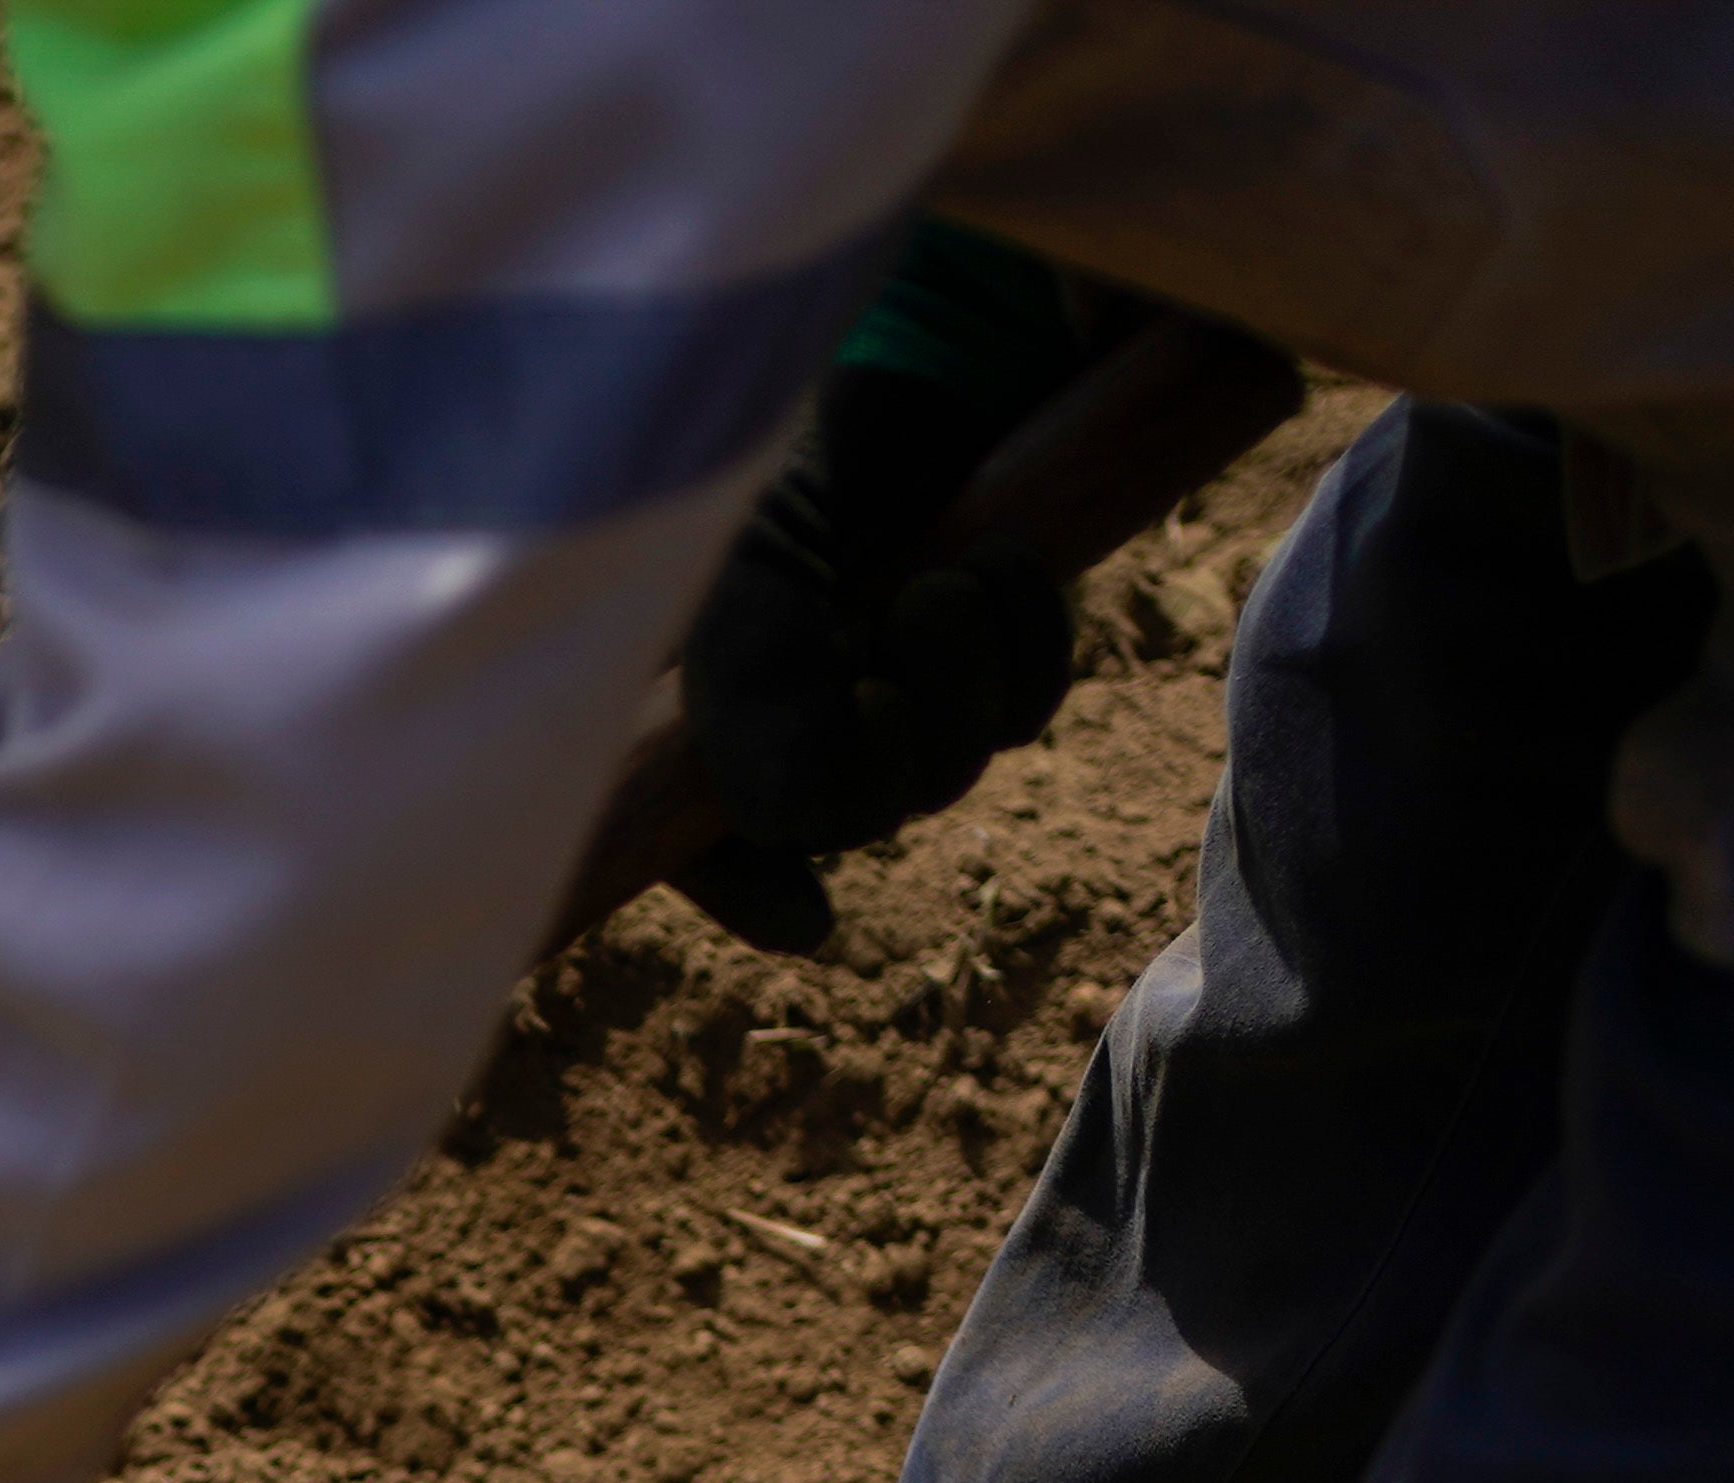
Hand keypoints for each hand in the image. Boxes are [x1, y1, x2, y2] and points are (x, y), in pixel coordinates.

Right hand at [676, 229, 1103, 942]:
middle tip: (895, 643)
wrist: (930, 308)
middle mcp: (796, 668)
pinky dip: (1026, 649)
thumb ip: (753, 724)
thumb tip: (809, 923)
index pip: (709, 822)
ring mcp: (891, 644)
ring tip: (948, 583)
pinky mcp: (984, 615)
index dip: (748, 881)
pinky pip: (1025, 699)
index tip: (806, 911)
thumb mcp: (752, 570)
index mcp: (707, 664)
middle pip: (852, 806)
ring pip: (949, 761)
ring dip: (968, 693)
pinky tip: (1001, 567)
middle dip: (896, 751)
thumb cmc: (804, 421)